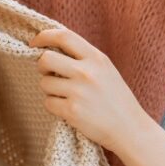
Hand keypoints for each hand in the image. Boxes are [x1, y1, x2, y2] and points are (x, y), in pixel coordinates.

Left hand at [29, 28, 155, 156]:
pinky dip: (54, 107)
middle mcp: (87, 72)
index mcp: (96, 58)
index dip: (44, 36)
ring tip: (66, 96)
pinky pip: (48, 103)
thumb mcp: (105, 69)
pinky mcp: (72, 111)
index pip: (64, 36)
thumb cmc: (115, 99)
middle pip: (46, 58)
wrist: (130, 129)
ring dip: (49, 90)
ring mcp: (79, 92)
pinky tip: (69, 109)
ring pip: (44, 83)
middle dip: (41, 66)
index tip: (34, 43)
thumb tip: (50, 48)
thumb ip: (83, 57)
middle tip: (49, 74)